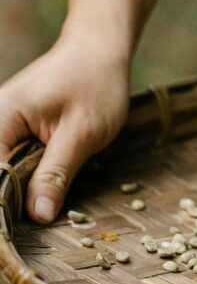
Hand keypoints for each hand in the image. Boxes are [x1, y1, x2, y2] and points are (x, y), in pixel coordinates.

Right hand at [0, 35, 128, 222]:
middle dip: (9, 200)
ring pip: (2, 172)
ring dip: (17, 191)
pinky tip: (38, 192)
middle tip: (39, 218)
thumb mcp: (82, 133)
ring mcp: (0, 126)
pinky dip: (22, 178)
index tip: (15, 234)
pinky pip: (10, 162)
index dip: (3, 206)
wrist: (99, 50)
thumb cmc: (96, 83)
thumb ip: (56, 174)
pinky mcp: (11, 130)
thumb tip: (37, 216)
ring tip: (39, 210)